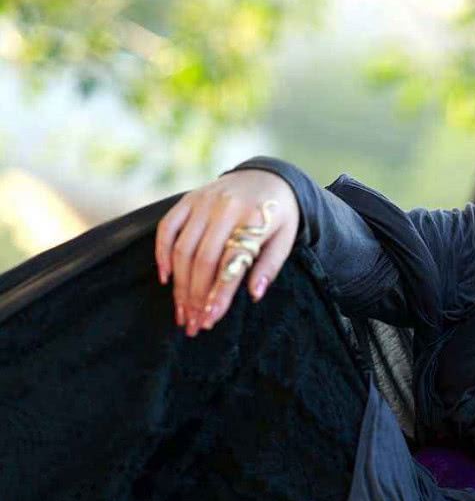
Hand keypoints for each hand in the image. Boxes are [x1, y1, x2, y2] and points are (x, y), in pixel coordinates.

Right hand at [155, 170, 299, 336]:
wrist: (268, 176)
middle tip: (193, 324)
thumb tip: (255, 294)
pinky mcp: (188, 199)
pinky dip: (162, 253)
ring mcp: (203, 202)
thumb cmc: (278, 215)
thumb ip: (270, 265)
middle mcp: (225, 209)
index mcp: (253, 219)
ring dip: (180, 285)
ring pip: (183, 249)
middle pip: (203, 260)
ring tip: (182, 312)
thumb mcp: (286, 238)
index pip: (231, 263)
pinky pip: (168, 227)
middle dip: (196, 296)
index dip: (220, 294)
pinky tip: (166, 278)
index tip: (211, 320)